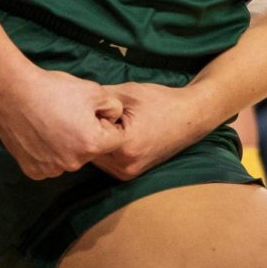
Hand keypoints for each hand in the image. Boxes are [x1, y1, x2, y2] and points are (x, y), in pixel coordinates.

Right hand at [0, 64, 123, 180]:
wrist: (14, 93)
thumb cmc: (56, 89)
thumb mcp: (95, 90)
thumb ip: (113, 107)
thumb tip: (114, 119)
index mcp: (92, 144)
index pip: (116, 140)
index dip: (107, 123)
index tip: (92, 112)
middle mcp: (73, 164)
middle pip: (92, 151)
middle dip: (88, 134)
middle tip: (70, 114)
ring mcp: (52, 170)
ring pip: (71, 158)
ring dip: (69, 144)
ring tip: (53, 121)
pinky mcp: (34, 171)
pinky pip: (51, 164)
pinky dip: (50, 152)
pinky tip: (41, 133)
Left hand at [91, 81, 207, 180]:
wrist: (190, 116)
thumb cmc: (161, 101)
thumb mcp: (128, 93)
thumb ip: (100, 99)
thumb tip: (76, 100)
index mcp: (124, 146)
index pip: (87, 137)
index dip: (85, 120)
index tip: (87, 108)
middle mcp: (124, 167)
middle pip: (89, 151)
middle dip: (88, 134)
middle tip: (91, 115)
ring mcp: (128, 174)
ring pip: (97, 158)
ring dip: (96, 142)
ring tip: (106, 122)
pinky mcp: (130, 174)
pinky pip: (107, 162)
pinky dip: (106, 148)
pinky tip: (114, 132)